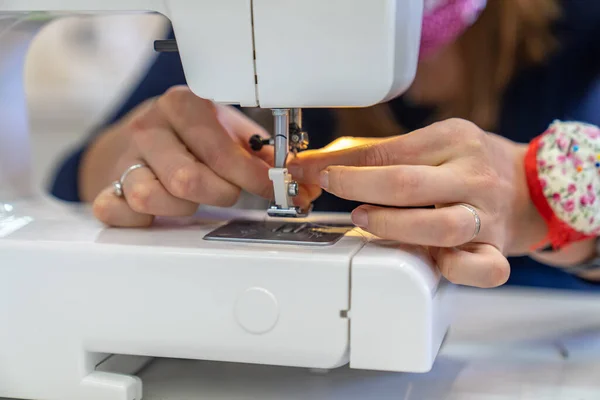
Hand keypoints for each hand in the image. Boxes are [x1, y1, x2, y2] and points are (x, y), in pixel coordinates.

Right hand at [84, 86, 319, 226]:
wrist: (140, 135)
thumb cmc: (192, 135)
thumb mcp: (228, 131)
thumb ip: (262, 154)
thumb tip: (297, 181)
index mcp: (181, 105)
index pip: (219, 151)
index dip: (251, 178)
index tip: (271, 190)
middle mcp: (149, 128)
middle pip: (186, 179)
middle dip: (219, 194)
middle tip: (229, 192)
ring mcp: (125, 158)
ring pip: (150, 196)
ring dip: (181, 208)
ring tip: (193, 199)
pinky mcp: (106, 186)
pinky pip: (115, 210)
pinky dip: (140, 219)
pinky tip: (159, 211)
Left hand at [288, 119, 547, 287]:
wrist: (530, 185)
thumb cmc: (468, 164)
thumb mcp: (432, 142)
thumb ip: (379, 153)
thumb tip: (318, 163)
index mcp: (454, 140)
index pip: (386, 152)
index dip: (340, 164)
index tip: (309, 170)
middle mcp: (473, 175)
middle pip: (406, 184)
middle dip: (356, 188)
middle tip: (333, 190)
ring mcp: (487, 215)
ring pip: (439, 226)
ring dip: (391, 226)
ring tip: (365, 221)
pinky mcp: (497, 249)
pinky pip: (482, 268)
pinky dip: (452, 269)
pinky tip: (428, 261)